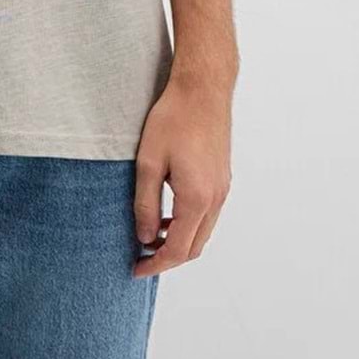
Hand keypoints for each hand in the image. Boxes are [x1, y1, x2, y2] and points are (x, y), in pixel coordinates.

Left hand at [131, 75, 232, 277]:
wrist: (203, 89)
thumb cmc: (173, 119)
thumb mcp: (148, 162)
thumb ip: (146, 204)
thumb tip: (145, 239)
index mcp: (197, 199)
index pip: (178, 250)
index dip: (155, 264)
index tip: (135, 269)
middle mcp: (216, 199)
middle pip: (194, 247)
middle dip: (168, 257)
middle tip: (141, 256)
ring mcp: (222, 188)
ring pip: (203, 232)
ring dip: (180, 241)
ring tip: (152, 235)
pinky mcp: (222, 177)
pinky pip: (208, 214)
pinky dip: (190, 224)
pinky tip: (169, 212)